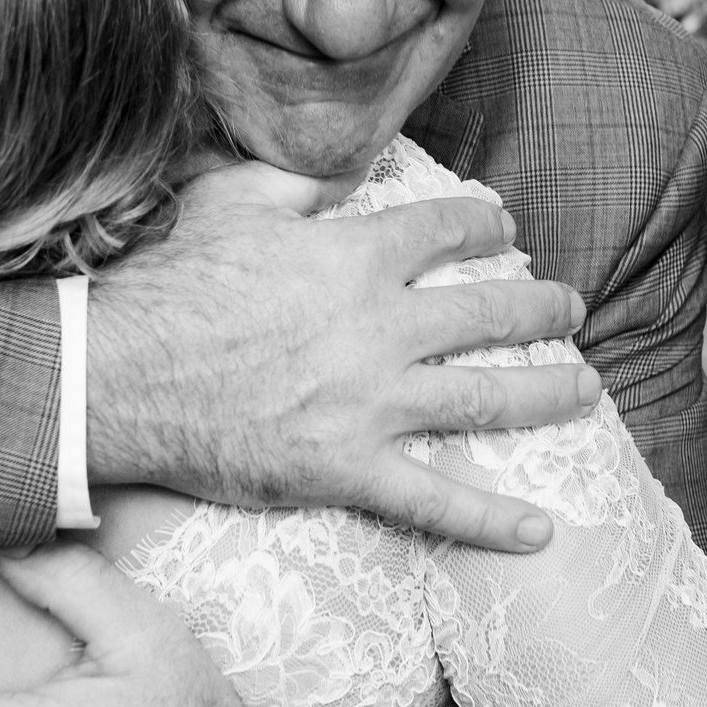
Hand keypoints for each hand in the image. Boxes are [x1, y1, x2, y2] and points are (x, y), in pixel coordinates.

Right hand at [86, 161, 595, 552]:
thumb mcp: (231, 200)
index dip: (486, 224)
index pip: (447, 229)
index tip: (506, 227)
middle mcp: (382, 327)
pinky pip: (433, 501)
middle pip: (490, 312)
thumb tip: (337, 175)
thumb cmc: (169, 284)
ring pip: (486, 398)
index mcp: (356, 256)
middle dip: (543, 307)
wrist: (119, 375)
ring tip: (587, 388)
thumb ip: (296, 183)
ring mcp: (372, 403)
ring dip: (548, 392)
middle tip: (571, 306)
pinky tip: (540, 532)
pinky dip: (491, 521)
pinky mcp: (348, 468)